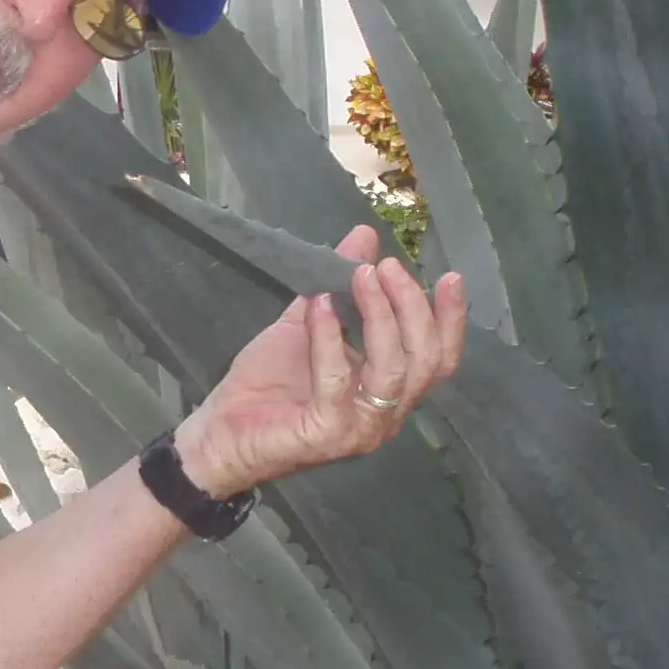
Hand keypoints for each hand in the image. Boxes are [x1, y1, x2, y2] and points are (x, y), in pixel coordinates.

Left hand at [181, 226, 467, 495]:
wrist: (219, 431)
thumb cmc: (266, 383)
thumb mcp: (307, 322)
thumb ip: (337, 284)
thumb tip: (365, 235)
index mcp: (390, 390)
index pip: (438, 357)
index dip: (449, 319)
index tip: (449, 276)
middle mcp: (387, 413)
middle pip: (425, 360)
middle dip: (412, 307)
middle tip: (387, 267)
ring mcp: (362, 427)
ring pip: (393, 370)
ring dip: (381, 316)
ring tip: (362, 275)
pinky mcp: (329, 433)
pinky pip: (340, 381)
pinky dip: (331, 339)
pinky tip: (321, 305)